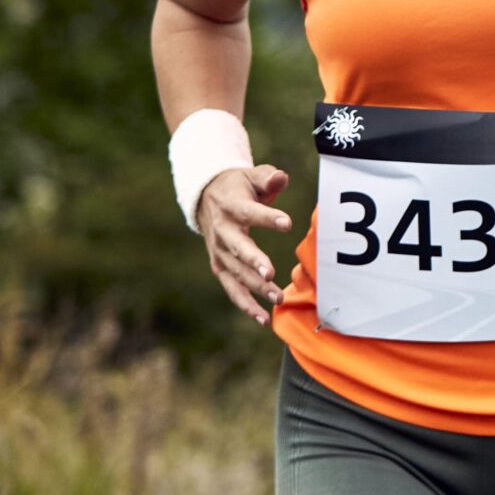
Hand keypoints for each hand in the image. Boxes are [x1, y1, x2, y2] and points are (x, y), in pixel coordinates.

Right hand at [199, 165, 291, 327]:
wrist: (208, 197)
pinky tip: (263, 319)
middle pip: (238, 248)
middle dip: (253, 261)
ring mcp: (219, 251)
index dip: (267, 217)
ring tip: (278, 298)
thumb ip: (268, 177)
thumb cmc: (240, 186)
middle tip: (271, 273)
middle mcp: (222, 231)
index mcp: (231, 206)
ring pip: (236, 272)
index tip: (287, 222)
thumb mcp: (252, 176)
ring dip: (256, 287)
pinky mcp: (221, 266)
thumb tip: (280, 177)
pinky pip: (232, 288)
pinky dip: (245, 304)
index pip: (249, 212)